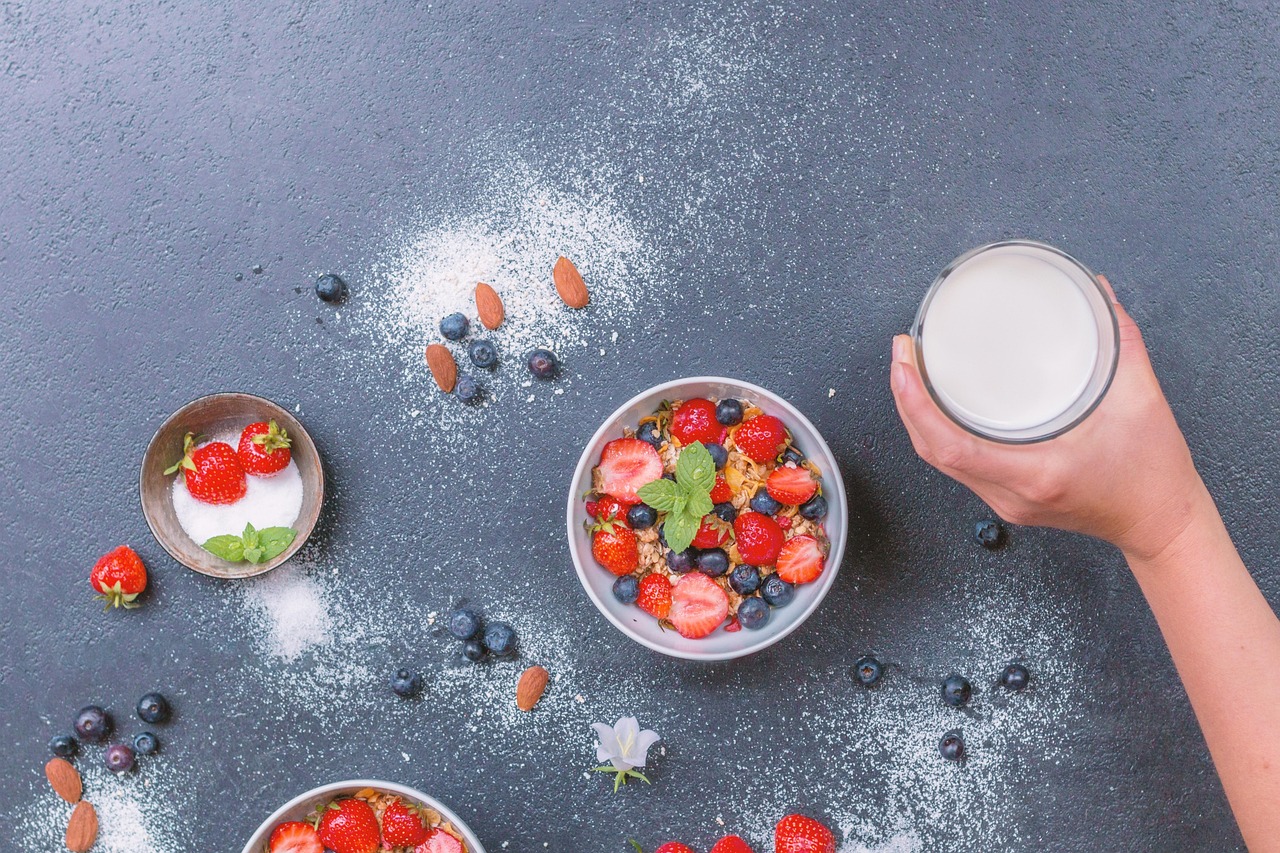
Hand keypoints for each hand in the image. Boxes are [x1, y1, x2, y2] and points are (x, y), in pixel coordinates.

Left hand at [890, 276, 1208, 560]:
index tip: (904, 363)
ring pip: (939, 461)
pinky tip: (933, 405)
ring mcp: (1004, 501)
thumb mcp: (1142, 401)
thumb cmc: (1153, 474)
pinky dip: (937, 433)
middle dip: (905, 400)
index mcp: (1036, 474)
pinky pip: (956, 465)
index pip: (950, 445)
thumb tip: (1100, 293)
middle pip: (932, 452)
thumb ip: (1122, 342)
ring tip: (909, 371)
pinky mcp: (1007, 499)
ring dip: (916, 417)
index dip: (915, 404)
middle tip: (902, 352)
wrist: (1163, 524)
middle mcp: (1010, 493)